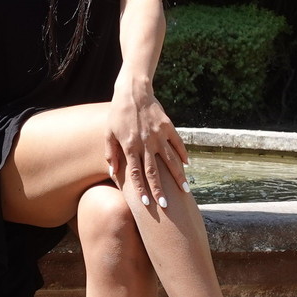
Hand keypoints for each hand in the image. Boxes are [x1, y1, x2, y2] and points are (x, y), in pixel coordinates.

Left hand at [105, 74, 188, 207]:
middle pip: (153, 171)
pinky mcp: (168, 126)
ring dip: (177, 176)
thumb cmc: (117, 113)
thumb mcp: (108, 133)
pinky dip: (183, 154)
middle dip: (159, 190)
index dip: (140, 189)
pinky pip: (177, 143)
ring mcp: (158, 135)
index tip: (145, 203)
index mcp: (129, 146)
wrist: (133, 91)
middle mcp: (145, 143)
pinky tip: (187, 165)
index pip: (135, 173)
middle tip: (166, 206)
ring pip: (169, 160)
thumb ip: (111, 153)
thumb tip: (113, 172)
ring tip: (184, 190)